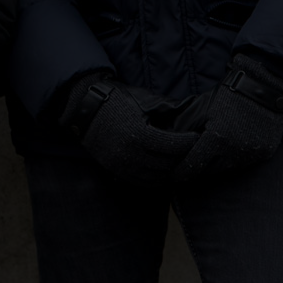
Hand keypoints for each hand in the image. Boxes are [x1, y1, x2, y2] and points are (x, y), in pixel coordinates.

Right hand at [63, 75, 199, 183]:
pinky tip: (163, 170)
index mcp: (139, 134)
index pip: (173, 146)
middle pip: (167, 165)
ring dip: (170, 171)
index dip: (189, 143)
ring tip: (180, 161)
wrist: (84, 108)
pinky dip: (156, 179)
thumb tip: (189, 113)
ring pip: (156, 178)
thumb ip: (165, 109)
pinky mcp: (116, 171)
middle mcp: (130, 154)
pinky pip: (142, 182)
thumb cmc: (116, 99)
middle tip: (193, 151)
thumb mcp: (142, 99)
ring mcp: (122, 165)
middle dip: (183, 158)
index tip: (197, 138)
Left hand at [173, 54, 282, 182]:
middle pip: (211, 170)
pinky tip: (228, 153)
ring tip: (208, 161)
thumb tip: (179, 144)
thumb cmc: (230, 93)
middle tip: (190, 168)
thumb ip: (193, 129)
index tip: (175, 175)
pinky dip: (235, 159)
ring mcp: (251, 154)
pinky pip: (245, 162)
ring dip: (218, 164)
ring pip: (228, 168)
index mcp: (216, 139)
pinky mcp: (264, 153)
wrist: (264, 87)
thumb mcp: (206, 109)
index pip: (194, 165)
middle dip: (200, 168)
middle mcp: (233, 150)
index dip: (182, 172)